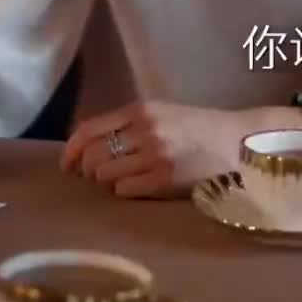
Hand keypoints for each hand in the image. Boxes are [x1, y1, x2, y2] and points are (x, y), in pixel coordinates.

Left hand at [61, 101, 301, 198]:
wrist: (234, 141)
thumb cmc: (195, 126)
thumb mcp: (160, 113)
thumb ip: (126, 123)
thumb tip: (84, 146)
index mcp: (141, 110)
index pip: (89, 129)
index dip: (71, 150)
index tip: (66, 165)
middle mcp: (145, 130)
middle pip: (93, 156)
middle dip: (88, 170)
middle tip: (96, 176)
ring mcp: (155, 156)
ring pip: (106, 176)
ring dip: (106, 182)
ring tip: (120, 180)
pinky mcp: (165, 180)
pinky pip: (124, 191)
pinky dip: (123, 191)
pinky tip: (137, 186)